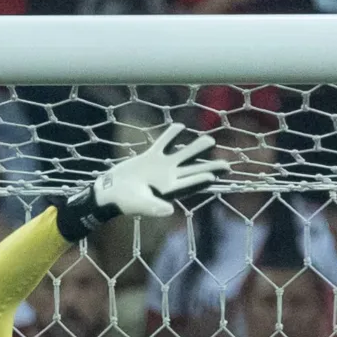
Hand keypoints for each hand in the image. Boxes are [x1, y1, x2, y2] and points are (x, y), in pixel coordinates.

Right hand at [55, 124, 227, 240]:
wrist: (109, 193)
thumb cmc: (124, 202)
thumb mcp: (140, 205)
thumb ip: (155, 207)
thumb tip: (170, 210)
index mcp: (168, 191)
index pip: (189, 184)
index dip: (202, 179)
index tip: (214, 175)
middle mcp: (168, 178)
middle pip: (193, 170)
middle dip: (210, 167)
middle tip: (227, 164)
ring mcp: (160, 167)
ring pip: (182, 155)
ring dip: (196, 148)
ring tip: (210, 140)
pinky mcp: (150, 158)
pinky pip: (163, 144)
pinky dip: (170, 135)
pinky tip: (180, 126)